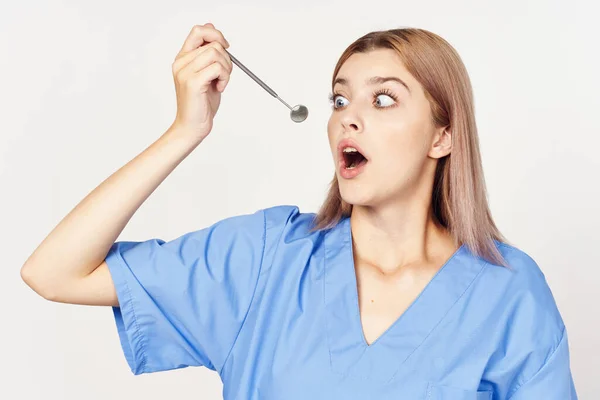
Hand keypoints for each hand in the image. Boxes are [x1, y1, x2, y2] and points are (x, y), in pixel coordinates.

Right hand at [170, 23, 232, 141]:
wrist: (192, 126)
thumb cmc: (201, 103)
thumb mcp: (207, 73)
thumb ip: (208, 53)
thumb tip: (211, 26)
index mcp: (183, 58)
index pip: (198, 31)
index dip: (215, 34)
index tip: (225, 47)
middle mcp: (181, 62)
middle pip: (212, 43)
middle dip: (227, 58)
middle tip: (224, 74)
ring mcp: (185, 72)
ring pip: (216, 54)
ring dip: (227, 69)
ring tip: (221, 82)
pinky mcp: (193, 82)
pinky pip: (217, 68)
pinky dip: (225, 78)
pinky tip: (219, 88)